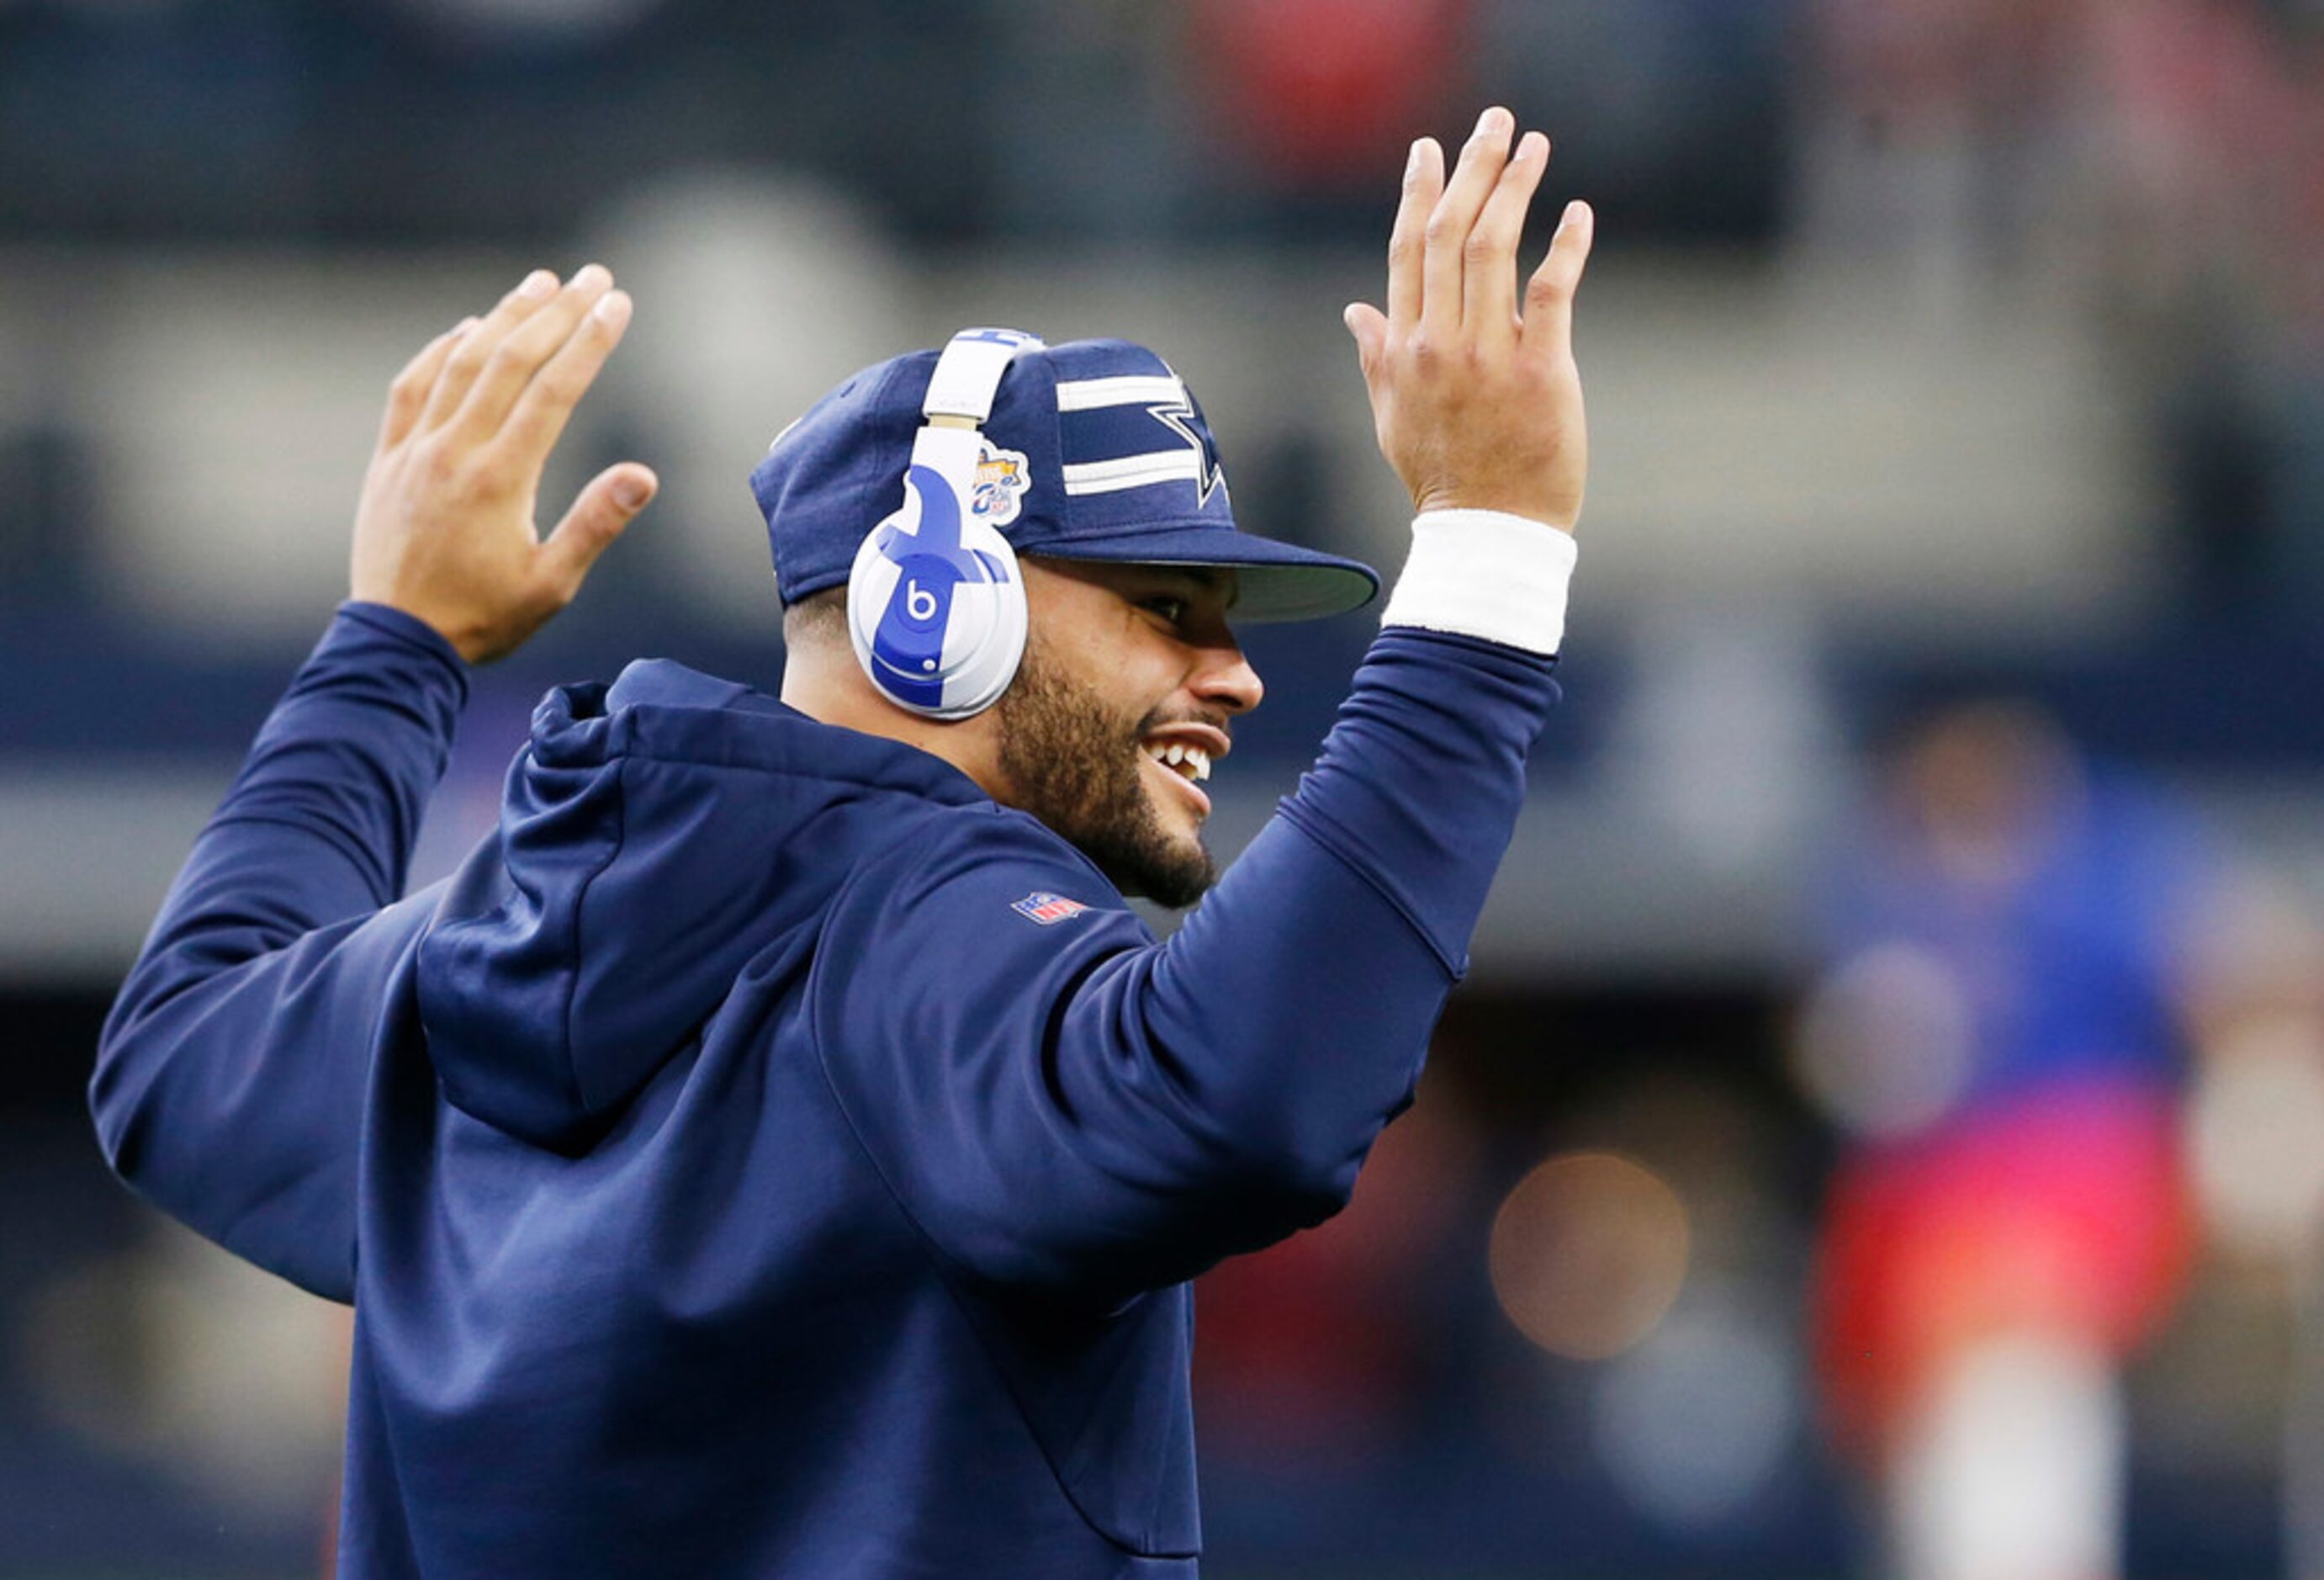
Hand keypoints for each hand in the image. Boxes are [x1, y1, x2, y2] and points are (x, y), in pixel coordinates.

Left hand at [349, 264, 657, 663]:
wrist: (396, 644)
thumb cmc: (483, 619)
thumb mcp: (552, 584)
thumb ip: (596, 524)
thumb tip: (644, 475)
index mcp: (500, 480)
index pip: (552, 392)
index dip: (589, 343)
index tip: (617, 305)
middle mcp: (455, 452)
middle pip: (509, 362)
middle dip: (556, 313)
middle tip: (592, 276)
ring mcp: (415, 452)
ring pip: (460, 365)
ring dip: (503, 318)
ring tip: (538, 284)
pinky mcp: (387, 462)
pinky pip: (411, 390)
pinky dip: (440, 353)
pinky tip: (466, 332)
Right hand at [1343, 107, 1593, 532]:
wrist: (1487, 533)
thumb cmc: (1443, 479)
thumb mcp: (1392, 418)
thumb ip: (1376, 357)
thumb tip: (1354, 310)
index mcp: (1404, 349)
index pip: (1407, 252)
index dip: (1418, 193)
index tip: (1429, 149)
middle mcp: (1440, 343)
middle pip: (1451, 233)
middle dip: (1471, 168)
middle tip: (1493, 122)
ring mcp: (1489, 356)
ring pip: (1495, 248)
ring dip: (1515, 188)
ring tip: (1534, 146)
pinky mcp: (1541, 371)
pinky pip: (1553, 292)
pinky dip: (1566, 246)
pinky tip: (1577, 213)